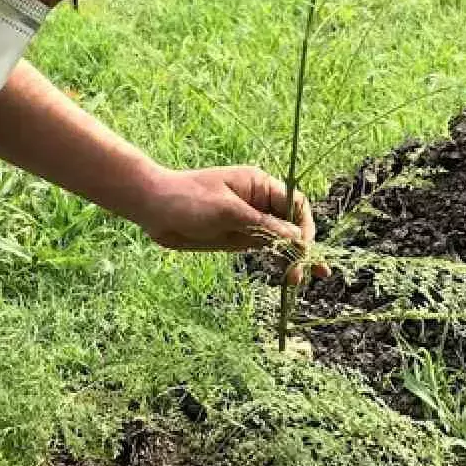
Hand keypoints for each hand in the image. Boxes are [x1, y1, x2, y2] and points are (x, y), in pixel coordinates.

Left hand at [130, 166, 327, 281]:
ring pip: (280, 241)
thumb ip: (262, 225)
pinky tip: (287, 275)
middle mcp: (259, 203)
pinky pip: (264, 250)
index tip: (303, 248)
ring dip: (292, 259)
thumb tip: (296, 237)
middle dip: (303, 247)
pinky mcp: (237, 238)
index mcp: (259, 185)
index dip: (304, 226)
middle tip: (313, 271)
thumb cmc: (187, 199)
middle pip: (292, 224)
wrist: (152, 208)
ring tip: (300, 280)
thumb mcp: (226, 211)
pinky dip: (276, 262)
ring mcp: (249, 222)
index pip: (295, 204)